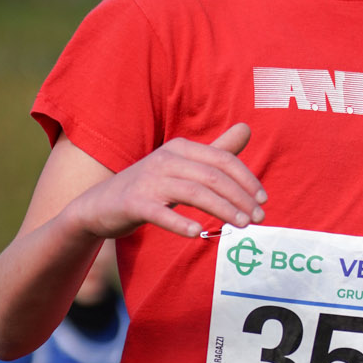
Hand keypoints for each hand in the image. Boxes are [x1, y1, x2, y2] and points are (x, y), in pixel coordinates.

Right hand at [69, 122, 265, 241]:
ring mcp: (149, 181)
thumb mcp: (182, 166)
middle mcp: (166, 160)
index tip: (263, 200)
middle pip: (212, 176)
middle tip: (260, 218)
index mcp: (180, 149)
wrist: (99, 205)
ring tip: (241, 226)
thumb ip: (215, 151)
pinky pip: (161, 213)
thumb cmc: (148, 187)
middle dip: (240, 197)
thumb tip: (247, 128)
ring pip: (194, 193)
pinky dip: (179, 223)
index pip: (222, 160)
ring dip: (222, 210)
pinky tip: (197, 234)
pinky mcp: (134, 203)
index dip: (246, 179)